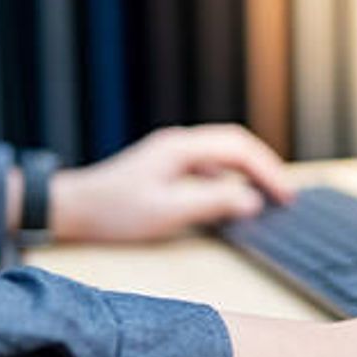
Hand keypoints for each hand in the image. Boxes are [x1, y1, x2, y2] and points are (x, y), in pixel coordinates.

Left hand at [50, 125, 293, 241]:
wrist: (71, 208)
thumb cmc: (114, 212)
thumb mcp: (167, 212)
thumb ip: (213, 203)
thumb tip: (252, 201)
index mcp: (181, 148)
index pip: (239, 149)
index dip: (268, 170)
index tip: (284, 196)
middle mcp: (179, 144)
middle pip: (236, 144)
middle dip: (265, 167)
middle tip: (285, 194)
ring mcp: (173, 153)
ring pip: (224, 153)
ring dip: (250, 171)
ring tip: (269, 194)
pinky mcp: (167, 166)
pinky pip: (211, 165)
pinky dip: (231, 177)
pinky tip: (234, 196)